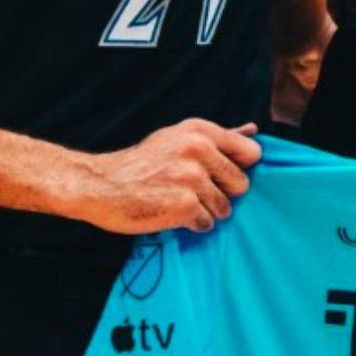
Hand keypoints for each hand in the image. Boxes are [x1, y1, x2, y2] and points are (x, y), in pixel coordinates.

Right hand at [77, 119, 261, 234]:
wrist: (100, 185)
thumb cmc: (141, 163)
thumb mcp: (178, 138)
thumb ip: (220, 136)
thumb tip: (254, 130)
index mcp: (200, 130)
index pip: (251, 152)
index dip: (237, 168)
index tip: (219, 174)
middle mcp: (199, 149)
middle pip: (241, 184)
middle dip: (222, 193)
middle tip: (192, 190)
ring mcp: (192, 177)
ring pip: (224, 208)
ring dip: (205, 211)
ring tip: (176, 200)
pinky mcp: (184, 205)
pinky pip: (207, 223)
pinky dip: (192, 225)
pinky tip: (171, 213)